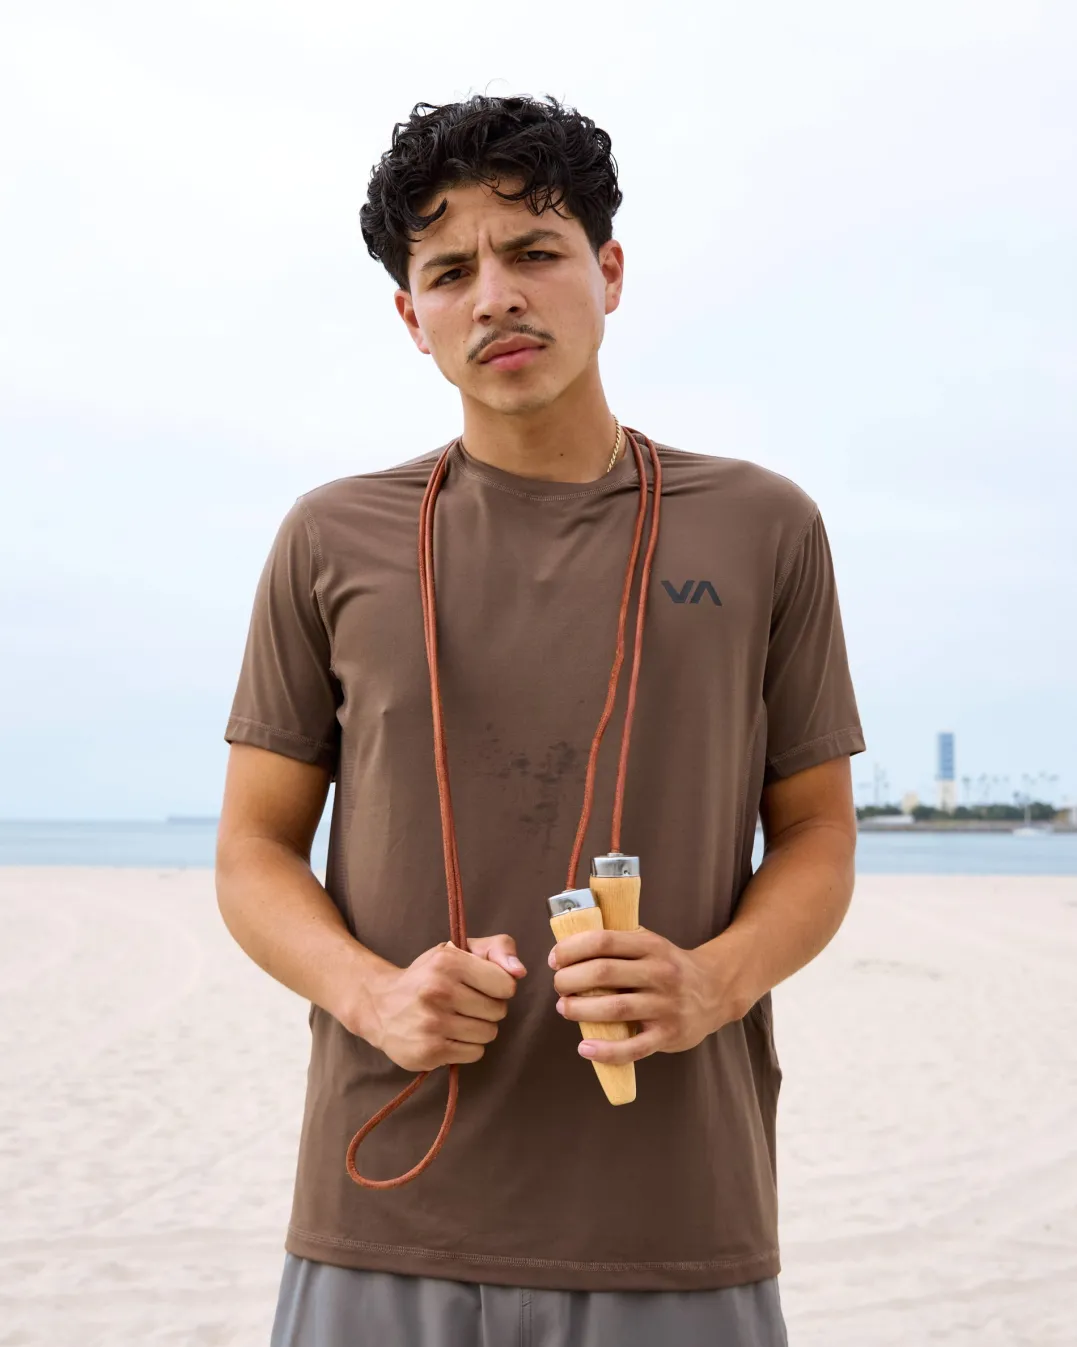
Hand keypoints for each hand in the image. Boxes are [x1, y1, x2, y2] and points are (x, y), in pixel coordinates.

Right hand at [361, 934, 525, 1072]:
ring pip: (488, 1034)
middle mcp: (438, 990)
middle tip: (465, 1004)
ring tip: (456, 1019)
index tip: (481, 985)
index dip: (498, 987)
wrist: (380, 1005)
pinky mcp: (429, 1051)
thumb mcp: (459, 950)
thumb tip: (519, 971)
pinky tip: (448, 1035)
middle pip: (498, 1011)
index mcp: (448, 961)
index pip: (506, 985)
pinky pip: (475, 1053)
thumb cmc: (428, 975)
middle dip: (488, 1008)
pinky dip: (467, 1047)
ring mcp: (432, 1023)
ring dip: (478, 1029)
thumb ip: (497, 948)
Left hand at [549, 927, 734, 1065]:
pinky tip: (585, 1048)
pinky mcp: (668, 1035)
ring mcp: (666, 1005)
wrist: (716, 990)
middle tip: (558, 985)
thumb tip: (569, 948)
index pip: (604, 941)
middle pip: (604, 973)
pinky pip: (634, 1048)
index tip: (555, 959)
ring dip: (581, 1010)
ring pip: (615, 1008)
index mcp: (651, 945)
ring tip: (564, 1009)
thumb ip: (619, 944)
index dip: (572, 949)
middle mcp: (660, 973)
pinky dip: (606, 1050)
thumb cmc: (670, 967)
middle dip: (570, 980)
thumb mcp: (651, 944)